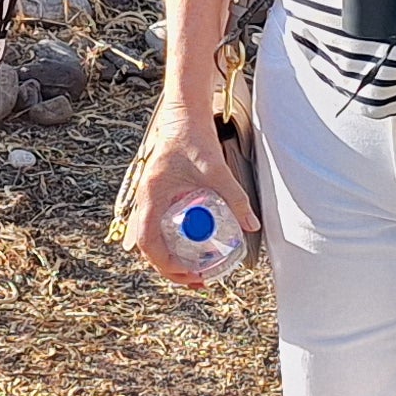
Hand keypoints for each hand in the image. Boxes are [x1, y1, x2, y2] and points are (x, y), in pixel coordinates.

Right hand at [122, 108, 254, 286]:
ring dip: (169, 257)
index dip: (165, 263)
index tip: (188, 272)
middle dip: (170, 268)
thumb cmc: (194, 138)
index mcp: (152, 196)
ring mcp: (150, 197)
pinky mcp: (158, 194)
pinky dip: (170, 242)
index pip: (148, 241)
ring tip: (193, 271)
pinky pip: (157, 225)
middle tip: (196, 280)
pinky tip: (188, 246)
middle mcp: (145, 199)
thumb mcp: (217, 170)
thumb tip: (250, 225)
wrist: (183, 115)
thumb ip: (234, 197)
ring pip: (151, 237)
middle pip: (148, 246)